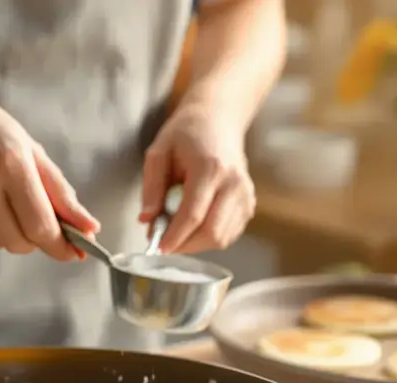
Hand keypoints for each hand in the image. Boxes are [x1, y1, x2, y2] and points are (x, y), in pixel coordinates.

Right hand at [0, 69, 98, 260]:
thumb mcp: (27, 146)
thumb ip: (59, 190)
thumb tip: (90, 229)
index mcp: (11, 162)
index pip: (42, 226)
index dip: (60, 246)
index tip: (72, 252)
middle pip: (20, 243)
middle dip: (32, 238)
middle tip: (26, 212)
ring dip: (4, 232)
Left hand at [140, 105, 254, 253]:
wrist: (218, 120)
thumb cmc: (187, 133)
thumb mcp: (159, 152)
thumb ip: (151, 188)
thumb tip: (147, 220)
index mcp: (210, 168)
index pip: (193, 215)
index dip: (174, 237)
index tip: (158, 248)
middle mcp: (233, 183)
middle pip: (211, 232)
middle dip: (184, 245)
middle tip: (165, 241)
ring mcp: (245, 195)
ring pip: (221, 238)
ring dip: (196, 243)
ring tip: (178, 229)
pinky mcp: (249, 204)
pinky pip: (229, 234)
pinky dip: (209, 237)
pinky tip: (195, 224)